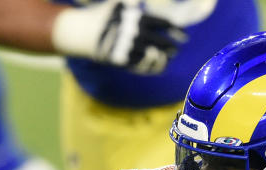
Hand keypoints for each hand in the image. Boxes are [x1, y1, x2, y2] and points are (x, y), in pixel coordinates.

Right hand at [52, 1, 186, 73]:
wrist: (81, 33)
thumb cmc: (101, 16)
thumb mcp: (116, 3)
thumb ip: (132, 2)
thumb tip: (141, 1)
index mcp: (136, 17)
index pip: (163, 24)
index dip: (176, 30)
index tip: (183, 35)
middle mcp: (134, 32)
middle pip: (161, 41)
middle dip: (171, 46)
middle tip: (176, 49)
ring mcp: (128, 47)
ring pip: (153, 56)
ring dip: (163, 58)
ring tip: (167, 58)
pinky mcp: (121, 60)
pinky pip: (141, 66)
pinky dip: (151, 66)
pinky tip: (156, 65)